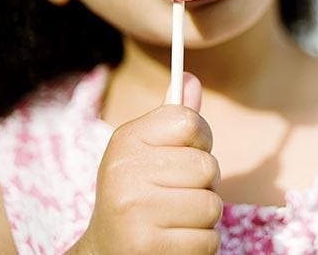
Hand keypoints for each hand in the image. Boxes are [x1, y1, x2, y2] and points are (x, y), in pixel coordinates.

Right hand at [69, 73, 220, 253]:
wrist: (105, 252)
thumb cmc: (136, 195)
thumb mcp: (145, 153)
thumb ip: (173, 121)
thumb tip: (191, 80)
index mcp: (126, 141)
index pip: (189, 121)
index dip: (199, 139)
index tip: (183, 152)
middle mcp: (125, 172)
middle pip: (208, 166)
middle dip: (202, 185)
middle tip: (175, 195)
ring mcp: (135, 211)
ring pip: (212, 206)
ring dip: (202, 218)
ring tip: (173, 219)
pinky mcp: (147, 247)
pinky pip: (208, 240)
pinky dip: (198, 244)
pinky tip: (172, 241)